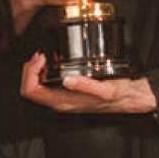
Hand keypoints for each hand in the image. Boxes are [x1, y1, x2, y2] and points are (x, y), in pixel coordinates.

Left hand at [19, 53, 156, 114]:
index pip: (32, 92)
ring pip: (36, 87)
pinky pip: (45, 84)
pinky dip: (42, 72)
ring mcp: (62, 98)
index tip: (41, 58)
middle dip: (29, 70)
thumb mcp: (106, 89)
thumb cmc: (118, 95)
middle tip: (39, 55)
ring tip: (43, 56)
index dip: (31, 73)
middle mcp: (60, 102)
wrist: (129, 98)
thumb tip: (68, 80)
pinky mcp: (67, 93)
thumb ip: (87, 86)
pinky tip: (50, 62)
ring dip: (34, 70)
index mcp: (64, 102)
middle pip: (30, 89)